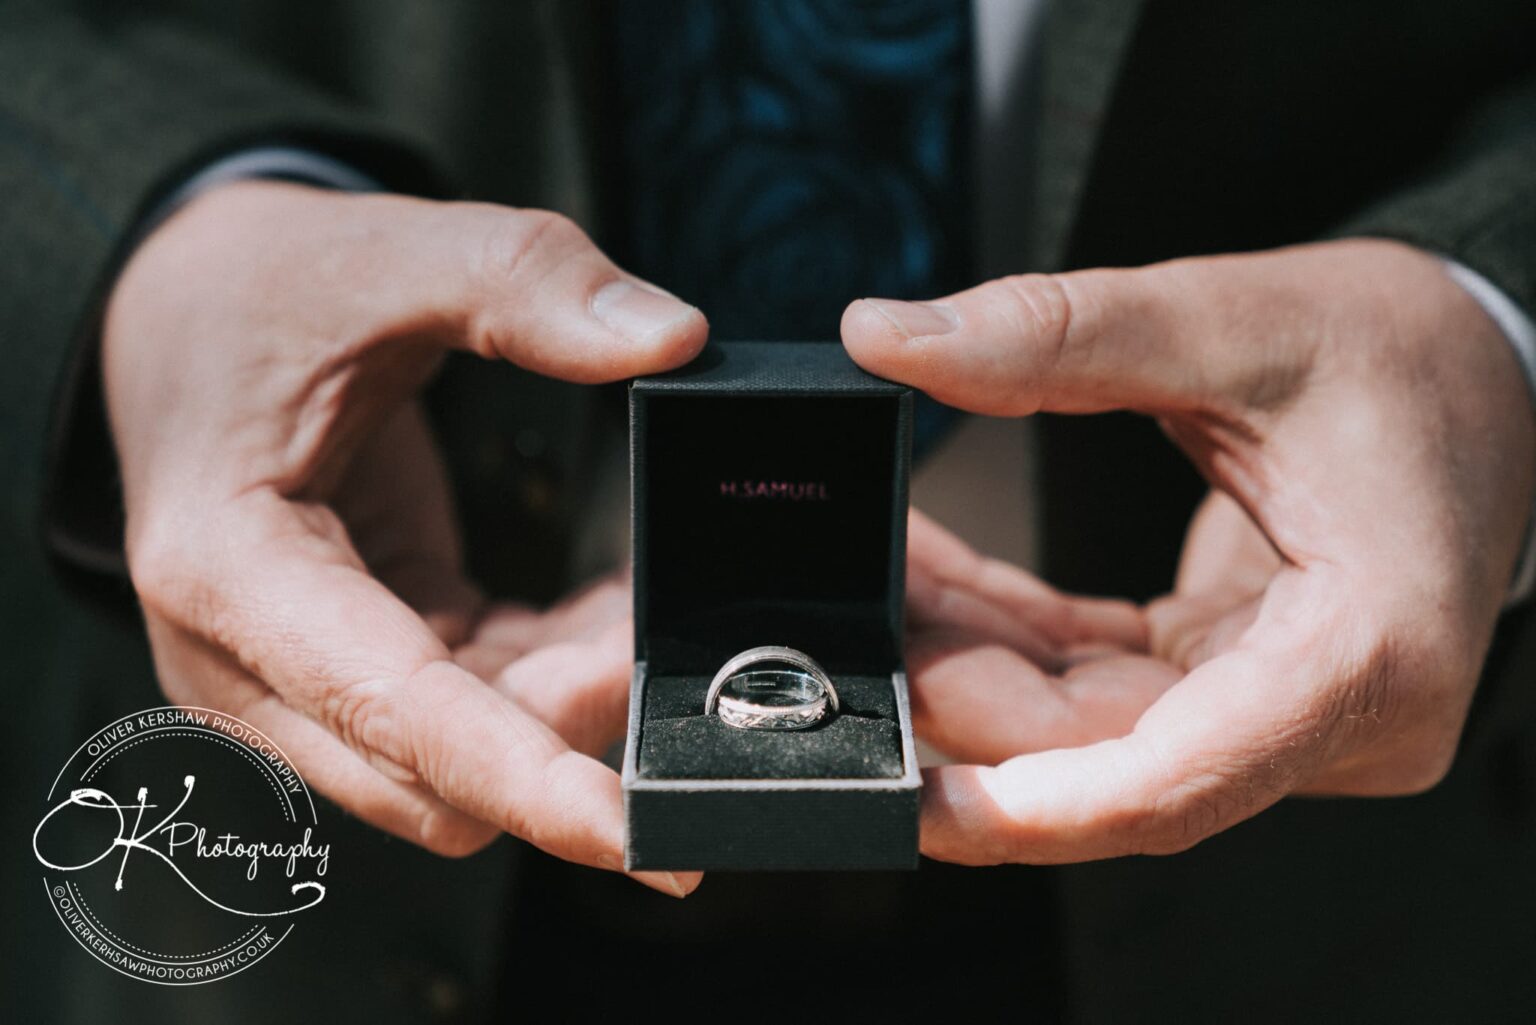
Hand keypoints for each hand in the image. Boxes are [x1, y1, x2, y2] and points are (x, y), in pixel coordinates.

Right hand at [104, 181, 706, 894]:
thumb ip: (524, 283)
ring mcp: (300, 681)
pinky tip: (613, 612)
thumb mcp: (382, 254)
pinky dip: (556, 679)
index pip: (393, 712)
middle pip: (436, 778)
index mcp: (231, 571)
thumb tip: (674, 339)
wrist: (181, 315)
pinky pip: (480, 714)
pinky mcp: (357, 670)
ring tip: (652, 609)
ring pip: (468, 766)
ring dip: (573, 708)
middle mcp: (247, 661)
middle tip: (672, 643)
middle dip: (569, 737)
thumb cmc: (257, 291)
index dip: (519, 777)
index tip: (626, 827)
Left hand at [842, 239, 1535, 863]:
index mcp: (1366, 650)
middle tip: (852, 622)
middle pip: (1110, 758)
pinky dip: (1020, 641)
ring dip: (978, 661)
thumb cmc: (1404, 350)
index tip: (918, 800)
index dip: (1035, 809)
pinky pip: (1105, 688)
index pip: (1179, 783)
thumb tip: (886, 336)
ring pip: (1091, 729)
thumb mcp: (1229, 321)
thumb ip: (1057, 335)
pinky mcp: (1245, 684)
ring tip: (886, 579)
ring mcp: (1288, 712)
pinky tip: (943, 585)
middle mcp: (1335, 715)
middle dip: (967, 694)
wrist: (1487, 366)